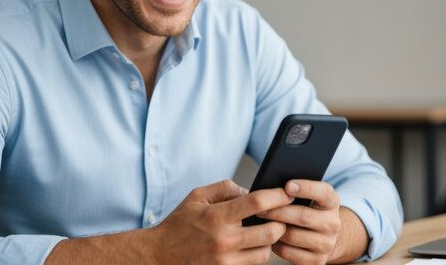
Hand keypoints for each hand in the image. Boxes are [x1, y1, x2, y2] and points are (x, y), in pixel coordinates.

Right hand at [150, 180, 293, 263]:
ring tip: (263, 232)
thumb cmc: (178, 224)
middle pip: (270, 232)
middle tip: (280, 216)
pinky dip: (256, 255)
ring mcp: (225, 261)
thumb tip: (248, 191)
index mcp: (218, 216)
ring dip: (269, 242)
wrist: (158, 256)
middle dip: (280, 222)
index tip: (288, 192)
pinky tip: (250, 246)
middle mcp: (224, 240)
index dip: (278, 195)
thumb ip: (224, 188)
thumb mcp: (197, 196)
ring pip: (265, 253)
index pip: (258, 202)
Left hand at [257, 180, 341, 264]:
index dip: (306, 188)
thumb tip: (272, 189)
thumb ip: (297, 191)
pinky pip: (288, 252)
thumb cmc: (310, 212)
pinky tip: (272, 238)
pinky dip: (276, 245)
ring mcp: (326, 244)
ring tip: (263, 223)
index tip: (288, 186)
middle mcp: (333, 223)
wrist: (324, 238)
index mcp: (332, 202)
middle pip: (302, 216)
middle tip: (260, 209)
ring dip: (274, 229)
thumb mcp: (311, 198)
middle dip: (278, 211)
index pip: (323, 192)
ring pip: (292, 236)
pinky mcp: (316, 260)